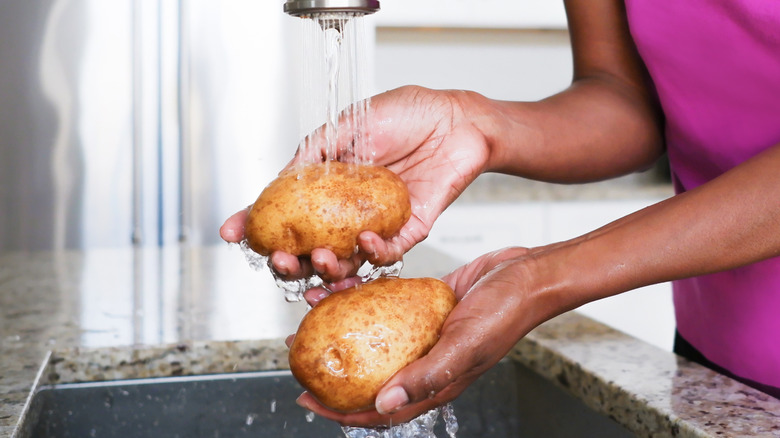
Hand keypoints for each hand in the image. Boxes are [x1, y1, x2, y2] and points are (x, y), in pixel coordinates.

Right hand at [220, 86, 490, 280]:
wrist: (456, 119)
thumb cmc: (406, 115)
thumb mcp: (349, 125)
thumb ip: (314, 153)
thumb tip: (279, 179)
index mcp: (329, 185)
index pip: (286, 211)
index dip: (258, 224)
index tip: (233, 234)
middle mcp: (349, 211)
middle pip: (312, 249)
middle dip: (290, 262)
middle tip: (281, 261)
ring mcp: (376, 224)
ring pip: (346, 262)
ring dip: (329, 269)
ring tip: (320, 261)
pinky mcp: (408, 230)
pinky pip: (387, 253)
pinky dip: (373, 253)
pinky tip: (364, 242)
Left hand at [292, 247, 543, 426]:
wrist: (527, 274)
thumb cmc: (505, 313)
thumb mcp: (464, 346)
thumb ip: (426, 376)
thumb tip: (383, 403)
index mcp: (435, 383)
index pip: (382, 409)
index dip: (344, 411)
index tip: (308, 400)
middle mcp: (425, 362)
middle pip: (371, 375)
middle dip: (335, 371)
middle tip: (301, 356)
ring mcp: (424, 334)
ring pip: (374, 339)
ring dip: (344, 329)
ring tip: (312, 316)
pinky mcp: (425, 307)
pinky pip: (386, 308)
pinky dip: (363, 299)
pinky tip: (343, 286)